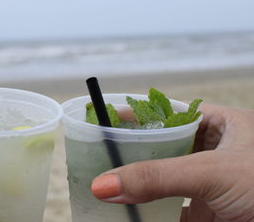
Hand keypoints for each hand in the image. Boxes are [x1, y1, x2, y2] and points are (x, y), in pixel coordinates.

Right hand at [91, 104, 253, 220]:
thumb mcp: (212, 173)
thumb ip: (157, 177)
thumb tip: (104, 184)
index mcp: (222, 125)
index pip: (169, 111)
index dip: (138, 112)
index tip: (106, 116)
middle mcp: (214, 152)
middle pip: (162, 145)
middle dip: (132, 150)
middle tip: (100, 150)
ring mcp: (209, 184)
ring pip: (164, 177)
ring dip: (137, 181)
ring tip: (106, 177)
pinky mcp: (206, 213)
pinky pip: (169, 206)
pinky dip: (148, 208)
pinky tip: (127, 207)